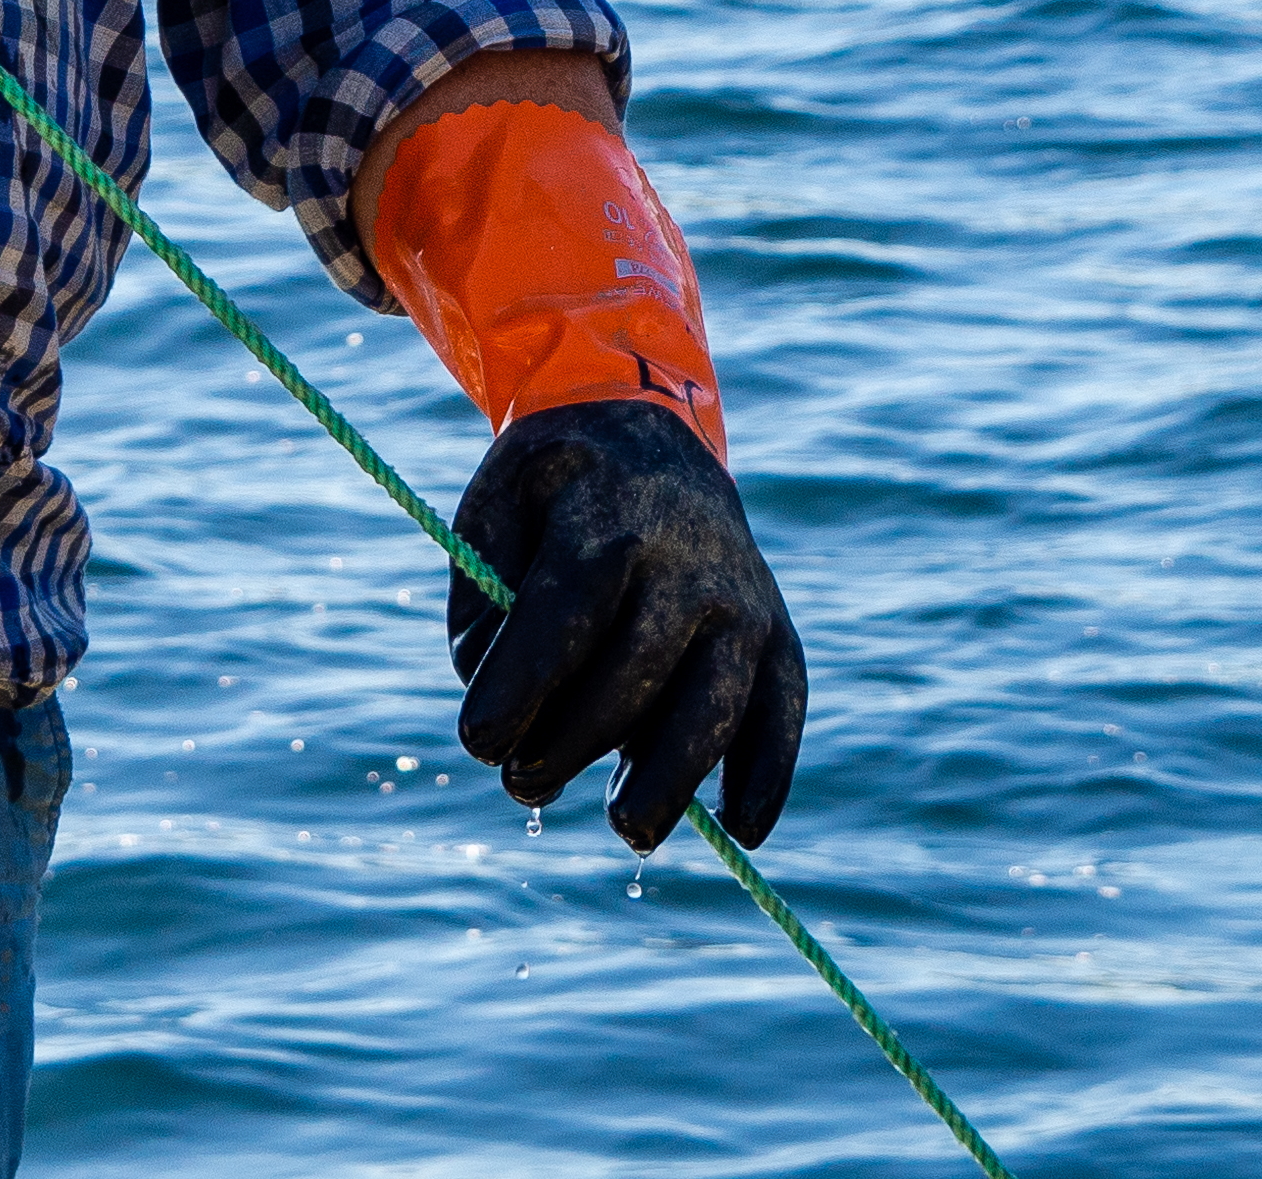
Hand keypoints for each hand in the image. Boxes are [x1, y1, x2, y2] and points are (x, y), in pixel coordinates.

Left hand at [447, 399, 804, 851]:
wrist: (648, 432)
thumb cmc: (554, 495)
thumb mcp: (494, 517)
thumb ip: (483, 613)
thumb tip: (500, 716)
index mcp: (608, 515)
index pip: (565, 616)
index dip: (520, 687)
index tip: (477, 742)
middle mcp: (688, 560)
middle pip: (635, 674)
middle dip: (569, 744)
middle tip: (520, 782)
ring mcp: (742, 598)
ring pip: (714, 705)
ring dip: (670, 781)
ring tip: (626, 829)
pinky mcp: (777, 632)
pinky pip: (784, 709)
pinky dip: (768, 773)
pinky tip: (741, 829)